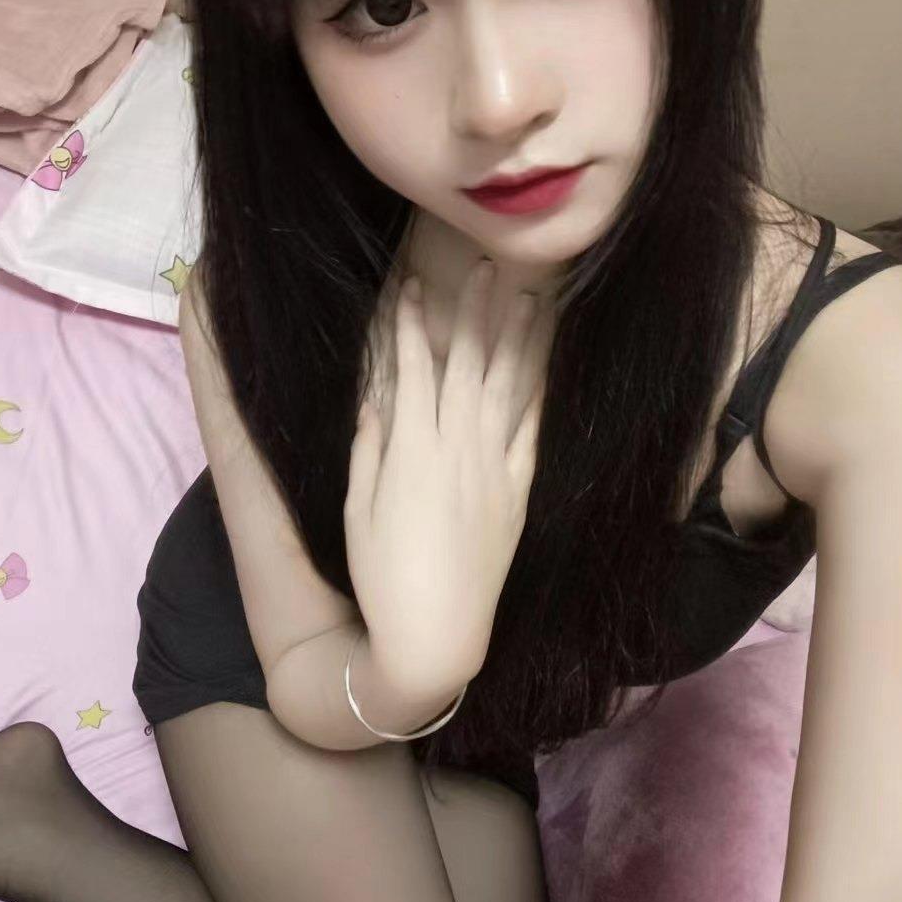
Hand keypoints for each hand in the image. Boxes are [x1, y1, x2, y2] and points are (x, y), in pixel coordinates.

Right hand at [344, 259, 552, 689]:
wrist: (439, 635)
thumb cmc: (382, 577)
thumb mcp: (357, 512)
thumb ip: (369, 450)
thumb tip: (375, 401)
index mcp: (411, 450)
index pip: (411, 368)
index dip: (408, 324)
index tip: (409, 286)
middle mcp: (457, 448)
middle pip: (469, 364)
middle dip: (475, 311)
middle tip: (486, 266)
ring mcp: (494, 468)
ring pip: (508, 388)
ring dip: (517, 339)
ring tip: (528, 297)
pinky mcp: (518, 493)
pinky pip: (531, 432)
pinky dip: (537, 395)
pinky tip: (544, 366)